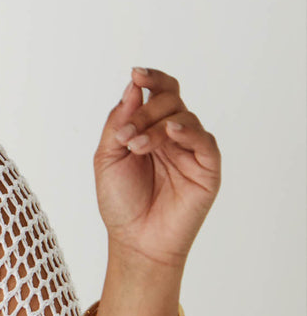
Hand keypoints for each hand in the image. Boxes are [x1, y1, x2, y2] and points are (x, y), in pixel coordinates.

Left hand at [95, 66, 220, 271]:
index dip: (151, 79)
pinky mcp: (208, 168)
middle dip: (144, 112)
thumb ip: (118, 122)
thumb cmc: (121, 203)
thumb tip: (133, 87)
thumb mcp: (107, 158)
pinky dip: (187, 132)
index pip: (158, 93)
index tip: (136, 74)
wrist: (135, 241)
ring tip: (137, 147)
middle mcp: (174, 136)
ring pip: (182, 117)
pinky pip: (204, 140)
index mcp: (151, 129)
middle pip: (170, 100)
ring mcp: (192, 150)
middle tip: (126, 135)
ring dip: (155, 126)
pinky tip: (170, 133)